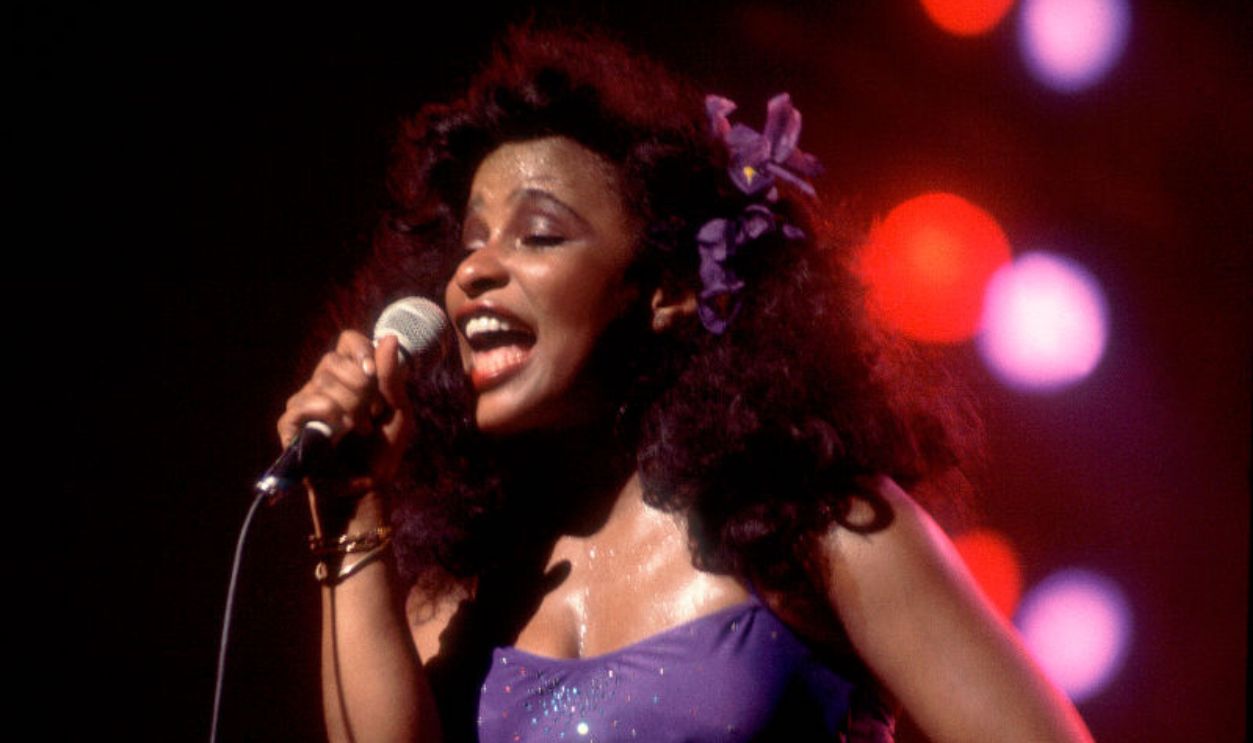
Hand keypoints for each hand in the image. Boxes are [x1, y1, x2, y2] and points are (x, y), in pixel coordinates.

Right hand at [277, 330, 415, 496]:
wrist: (366, 490)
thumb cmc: (382, 452)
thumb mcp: (399, 413)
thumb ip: (393, 378)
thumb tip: (390, 337)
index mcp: (352, 377)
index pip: (348, 341)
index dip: (360, 351)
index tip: (374, 375)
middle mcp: (325, 385)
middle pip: (333, 360)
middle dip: (359, 388)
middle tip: (371, 416)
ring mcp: (305, 403)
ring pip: (320, 381)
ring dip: (348, 406)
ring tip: (359, 430)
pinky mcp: (290, 425)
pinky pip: (301, 403)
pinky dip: (325, 413)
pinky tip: (339, 430)